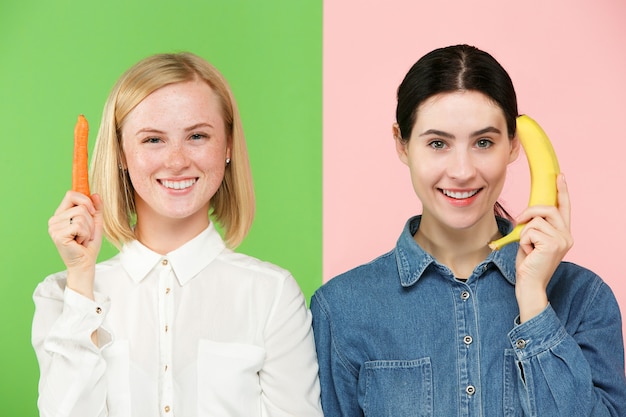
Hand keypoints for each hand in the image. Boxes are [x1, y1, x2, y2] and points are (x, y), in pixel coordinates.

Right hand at [48, 191, 103, 298]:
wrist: (85, 263)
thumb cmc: (89, 244)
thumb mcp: (95, 223)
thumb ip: (96, 208)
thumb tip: (95, 194)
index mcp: (62, 214)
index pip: (71, 194)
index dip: (85, 200)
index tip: (92, 210)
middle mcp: (55, 219)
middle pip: (80, 206)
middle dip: (90, 220)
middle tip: (85, 233)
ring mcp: (54, 227)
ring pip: (81, 215)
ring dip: (88, 229)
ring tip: (82, 238)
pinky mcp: (58, 234)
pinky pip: (79, 225)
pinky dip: (85, 234)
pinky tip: (79, 242)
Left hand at [515, 174, 572, 321]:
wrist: (529, 284)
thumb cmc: (528, 263)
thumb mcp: (532, 239)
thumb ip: (536, 225)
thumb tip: (529, 211)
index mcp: (563, 233)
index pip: (564, 207)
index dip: (562, 191)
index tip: (560, 176)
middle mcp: (567, 235)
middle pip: (547, 208)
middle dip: (529, 211)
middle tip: (518, 221)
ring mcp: (562, 240)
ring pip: (535, 220)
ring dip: (524, 232)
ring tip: (527, 247)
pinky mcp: (553, 244)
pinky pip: (530, 230)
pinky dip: (523, 240)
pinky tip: (528, 252)